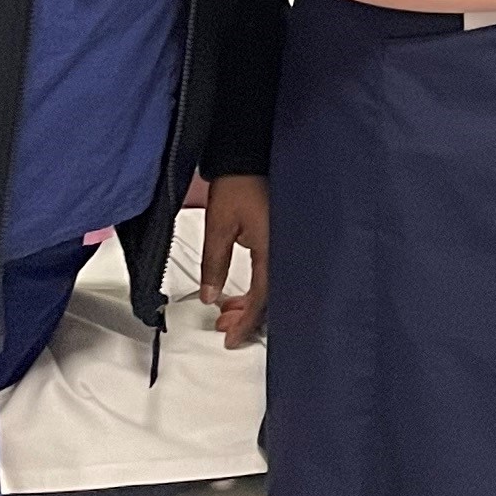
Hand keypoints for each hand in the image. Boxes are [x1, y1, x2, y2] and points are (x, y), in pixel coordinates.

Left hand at [196, 174, 270, 346]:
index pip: (262, 298)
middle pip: (271, 298)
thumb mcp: (219, 225)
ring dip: (250, 304)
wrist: (250, 156)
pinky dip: (256, 288)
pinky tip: (238, 293)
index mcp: (272, 250)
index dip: (246, 323)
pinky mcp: (281, 239)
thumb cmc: (237, 184)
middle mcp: (284, 251)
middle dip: (247, 318)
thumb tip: (210, 297)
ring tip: (226, 312)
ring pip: (272, 287)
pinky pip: (272, 273)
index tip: (230, 339)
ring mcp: (285, 245)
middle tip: (223, 327)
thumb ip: (215, 264)